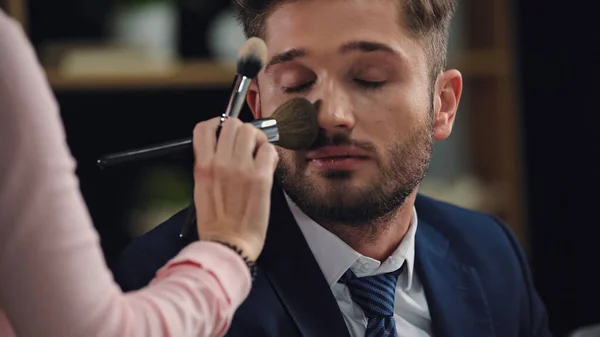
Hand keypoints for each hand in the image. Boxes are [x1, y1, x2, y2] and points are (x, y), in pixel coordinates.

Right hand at [192, 117, 278, 260]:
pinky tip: (267, 166)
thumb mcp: (201, 188)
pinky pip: (269, 150)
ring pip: (252, 132)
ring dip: (257, 139)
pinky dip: (269, 154)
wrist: (229, 245)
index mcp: (202, 166)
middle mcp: (220, 163)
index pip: (205, 128)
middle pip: (233, 124)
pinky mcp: (261, 177)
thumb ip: (209, 164)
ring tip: (257, 154)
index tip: (224, 130)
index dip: (218, 124)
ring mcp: (242, 169)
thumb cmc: (216, 222)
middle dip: (241, 131)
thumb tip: (223, 147)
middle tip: (246, 144)